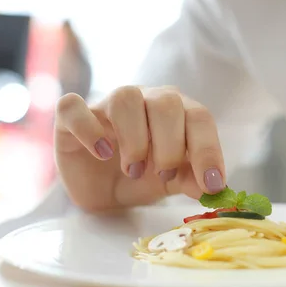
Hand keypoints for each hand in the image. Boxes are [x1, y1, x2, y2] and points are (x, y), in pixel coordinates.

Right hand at [54, 86, 226, 211]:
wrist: (100, 187)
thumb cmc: (141, 176)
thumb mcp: (171, 183)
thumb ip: (191, 180)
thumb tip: (213, 188)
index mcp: (176, 112)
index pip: (199, 117)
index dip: (208, 149)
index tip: (211, 184)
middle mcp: (145, 100)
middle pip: (166, 102)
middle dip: (170, 144)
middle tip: (164, 175)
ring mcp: (106, 105)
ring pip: (125, 98)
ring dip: (135, 138)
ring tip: (134, 169)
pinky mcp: (71, 118)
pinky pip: (74, 108)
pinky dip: (89, 130)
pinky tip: (101, 153)